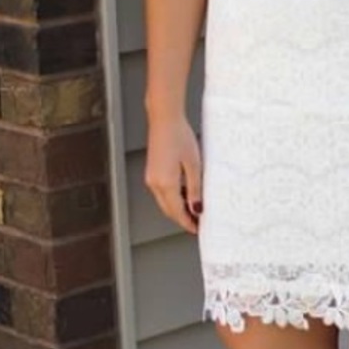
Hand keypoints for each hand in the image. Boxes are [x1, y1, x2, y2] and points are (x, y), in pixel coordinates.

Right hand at [144, 113, 202, 234]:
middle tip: (198, 223)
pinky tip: (186, 194)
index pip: (177, 212)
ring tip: (195, 209)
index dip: (188, 222)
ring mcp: (151, 178)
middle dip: (183, 218)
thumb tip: (197, 208)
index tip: (198, 229)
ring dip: (178, 208)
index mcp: (165, 184)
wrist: (165, 119)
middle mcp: (154, 184)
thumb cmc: (180, 136)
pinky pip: (162, 192)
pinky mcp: (152, 172)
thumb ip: (195, 188)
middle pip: (169, 210)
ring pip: (165, 202)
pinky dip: (173, 197)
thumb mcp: (194, 164)